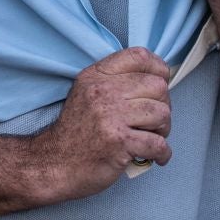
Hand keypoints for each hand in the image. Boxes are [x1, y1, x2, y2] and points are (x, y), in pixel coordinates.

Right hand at [33, 47, 173, 202]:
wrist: (55, 162)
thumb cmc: (76, 132)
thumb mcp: (86, 94)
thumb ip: (113, 82)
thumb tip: (155, 81)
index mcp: (95, 76)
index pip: (138, 56)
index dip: (158, 68)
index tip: (161, 82)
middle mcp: (103, 92)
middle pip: (157, 87)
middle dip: (164, 105)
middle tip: (154, 121)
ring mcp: (111, 116)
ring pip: (162, 114)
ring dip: (164, 130)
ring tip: (152, 137)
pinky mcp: (120, 141)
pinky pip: (159, 143)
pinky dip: (163, 153)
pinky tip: (155, 156)